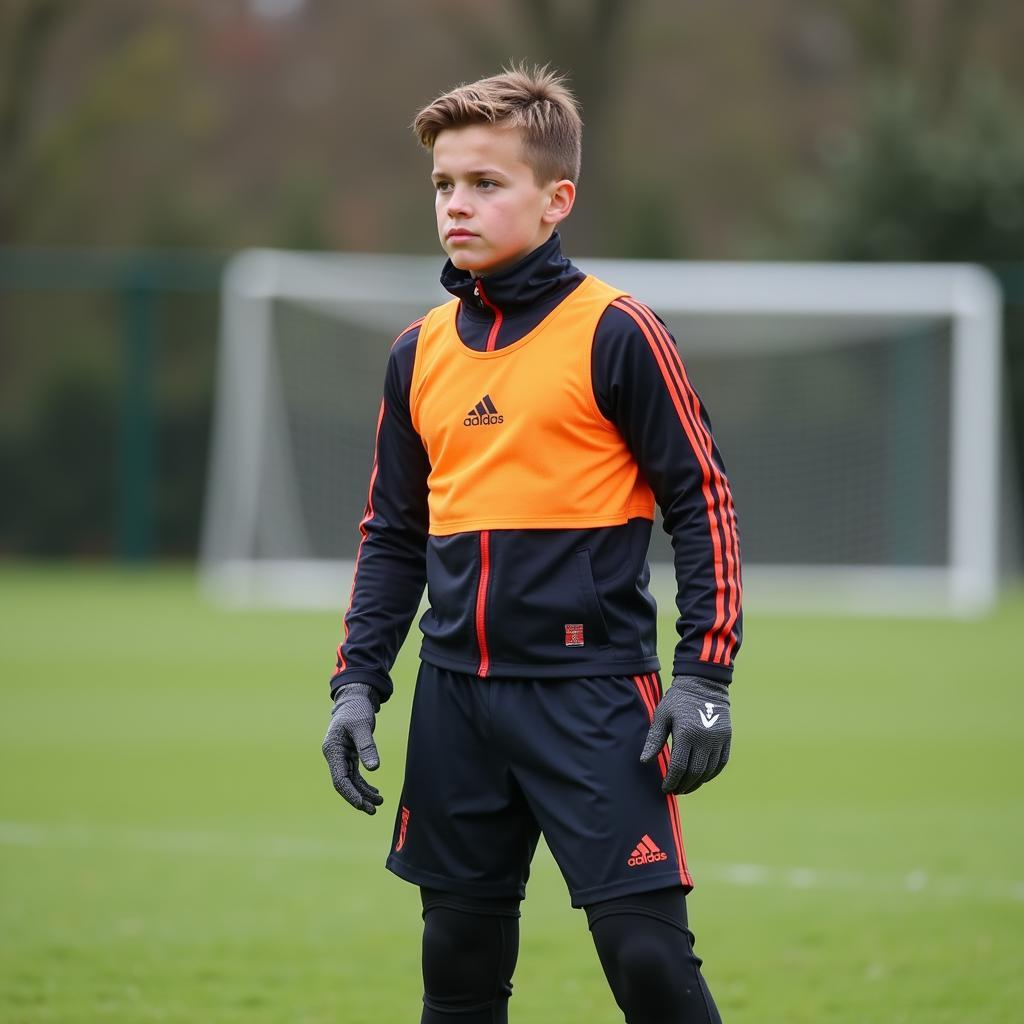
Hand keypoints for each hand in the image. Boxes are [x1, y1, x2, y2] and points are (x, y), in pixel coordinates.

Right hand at [322, 683, 383, 813]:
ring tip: (379, 803)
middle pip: (344, 783)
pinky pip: (355, 774)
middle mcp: (335, 755)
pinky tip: (375, 792)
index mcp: (332, 750)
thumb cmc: (356, 709)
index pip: (339, 779)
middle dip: (358, 798)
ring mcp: (341, 756)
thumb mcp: (362, 726)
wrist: (355, 698)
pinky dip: (364, 784)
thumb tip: (373, 769)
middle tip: (373, 810)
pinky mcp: (349, 755)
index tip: (362, 804)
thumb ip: (367, 747)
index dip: (350, 793)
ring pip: (351, 781)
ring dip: (363, 793)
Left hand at [640, 675, 730, 794]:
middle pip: (695, 773)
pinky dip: (711, 774)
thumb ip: (654, 740)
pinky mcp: (727, 738)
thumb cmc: (678, 700)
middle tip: (674, 791)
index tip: (665, 788)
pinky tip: (701, 778)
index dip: (671, 781)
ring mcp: (718, 740)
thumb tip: (645, 762)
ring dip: (697, 783)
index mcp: (686, 733)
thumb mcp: (662, 716)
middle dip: (683, 785)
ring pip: (709, 771)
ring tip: (686, 787)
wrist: (703, 684)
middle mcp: (705, 739)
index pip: (679, 767)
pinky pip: (721, 763)